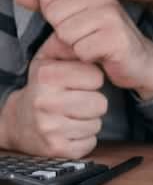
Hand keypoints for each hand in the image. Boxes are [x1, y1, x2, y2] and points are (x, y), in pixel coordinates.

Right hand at [0, 31, 107, 157]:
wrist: (19, 123)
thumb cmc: (44, 87)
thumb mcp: (50, 60)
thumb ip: (70, 45)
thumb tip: (94, 35)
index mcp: (45, 75)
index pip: (96, 76)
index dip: (91, 79)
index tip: (77, 81)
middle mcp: (45, 102)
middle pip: (101, 103)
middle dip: (92, 102)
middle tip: (74, 101)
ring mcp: (50, 128)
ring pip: (97, 124)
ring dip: (88, 120)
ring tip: (70, 115)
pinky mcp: (57, 149)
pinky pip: (90, 142)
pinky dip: (84, 138)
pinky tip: (68, 131)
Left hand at [14, 0, 152, 98]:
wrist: (136, 60)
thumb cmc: (100, 36)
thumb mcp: (70, 15)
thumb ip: (43, 3)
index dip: (55, 17)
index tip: (78, 22)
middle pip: (54, 15)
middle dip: (64, 33)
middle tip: (86, 37)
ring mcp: (112, 13)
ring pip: (65, 33)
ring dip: (75, 47)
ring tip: (93, 45)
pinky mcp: (117, 37)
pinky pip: (80, 50)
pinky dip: (87, 58)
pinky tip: (102, 55)